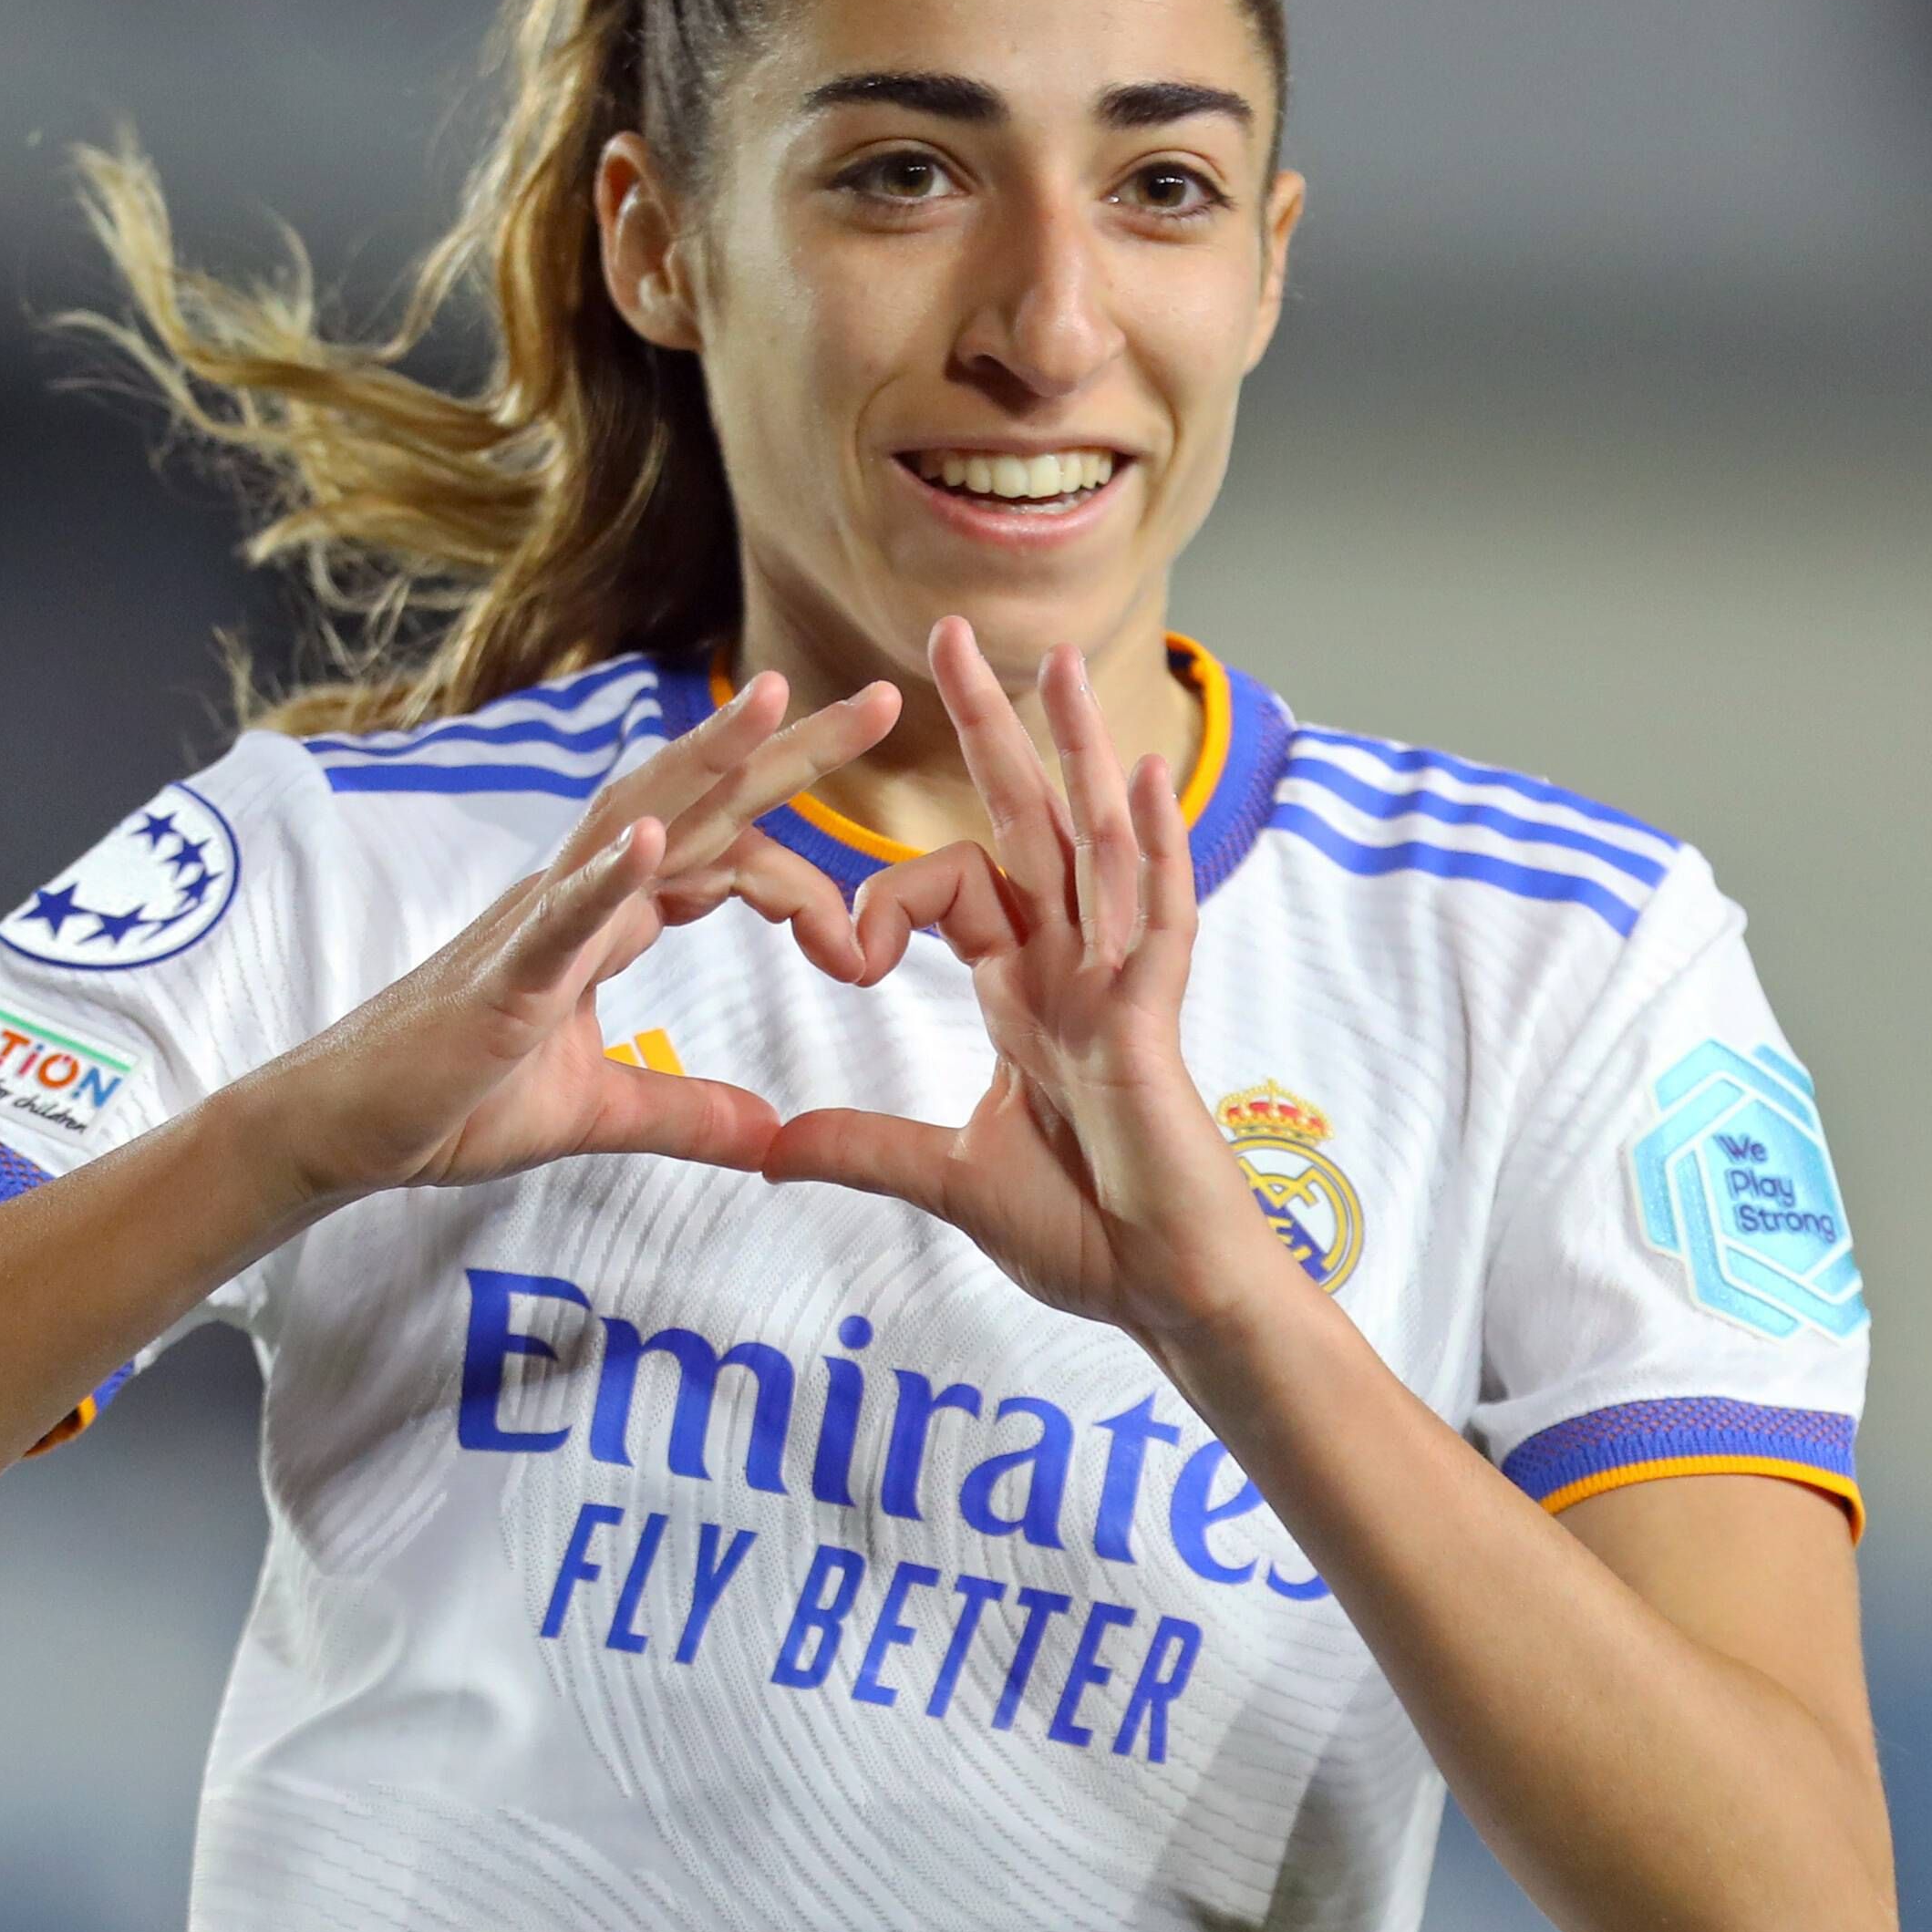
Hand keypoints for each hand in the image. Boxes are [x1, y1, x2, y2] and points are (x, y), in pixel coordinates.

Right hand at [239, 671, 898, 1208]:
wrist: (341, 1132)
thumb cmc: (452, 1102)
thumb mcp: (596, 1113)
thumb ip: (683, 1112)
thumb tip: (772, 1137)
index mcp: (608, 917)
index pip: (724, 856)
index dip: (803, 882)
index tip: (860, 946)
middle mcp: (578, 895)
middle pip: (696, 802)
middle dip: (787, 749)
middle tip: (882, 700)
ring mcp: (535, 926)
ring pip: (632, 821)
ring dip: (705, 761)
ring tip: (774, 703)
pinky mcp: (500, 979)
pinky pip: (558, 917)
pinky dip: (606, 877)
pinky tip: (648, 844)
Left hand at [761, 618, 1282, 1344]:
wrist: (1165, 1295)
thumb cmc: (1086, 1235)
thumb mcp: (947, 1181)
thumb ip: (861, 1148)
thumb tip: (766, 1146)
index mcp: (1031, 992)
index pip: (960, 890)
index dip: (886, 902)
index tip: (840, 950)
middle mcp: (1079, 967)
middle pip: (1032, 823)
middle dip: (993, 729)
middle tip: (949, 637)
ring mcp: (1123, 986)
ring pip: (1101, 841)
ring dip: (1080, 750)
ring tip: (1060, 662)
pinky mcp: (1154, 1023)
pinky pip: (1158, 919)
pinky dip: (1152, 849)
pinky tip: (1140, 781)